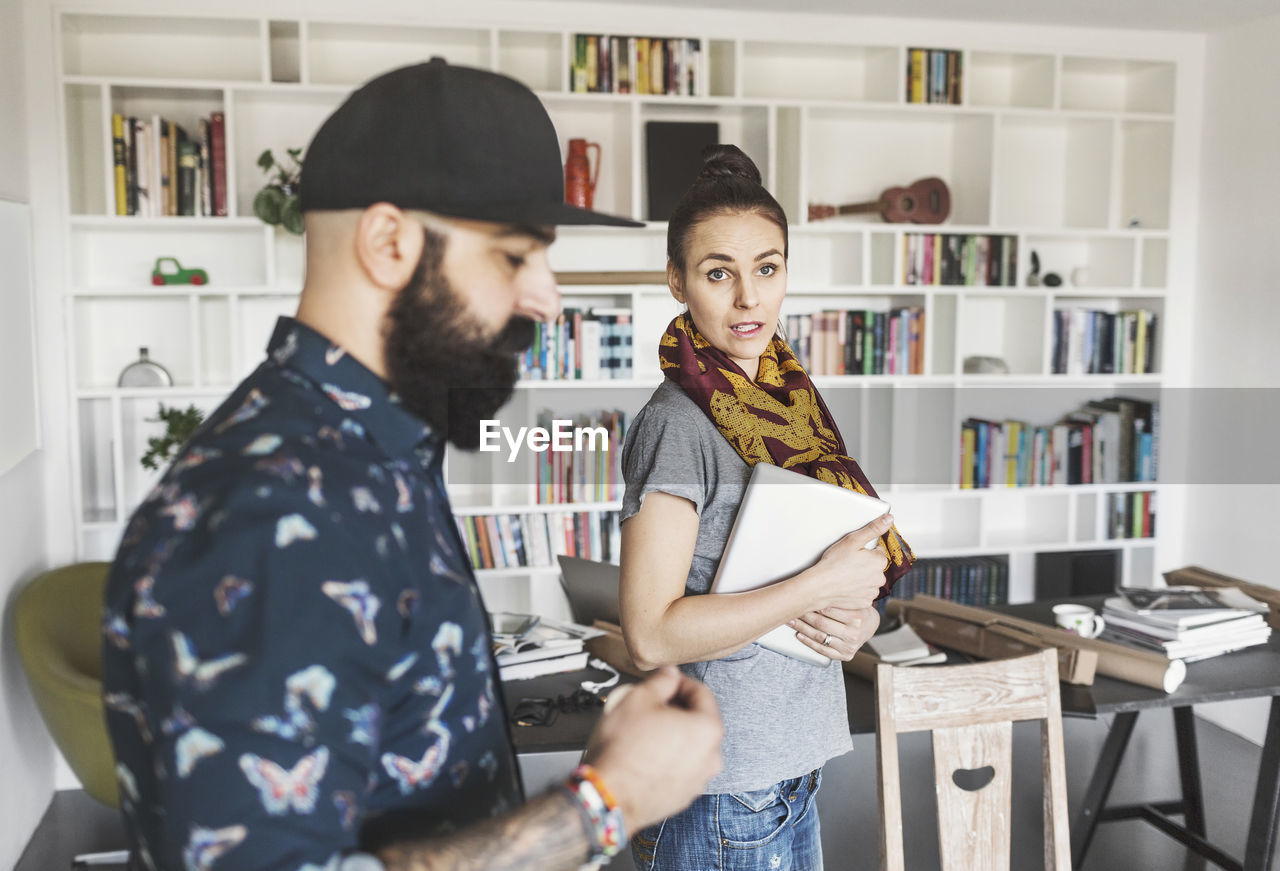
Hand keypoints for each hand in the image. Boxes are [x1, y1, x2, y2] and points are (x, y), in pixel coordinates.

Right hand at [582, 666, 722, 831]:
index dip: (680, 682)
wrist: (608, 795)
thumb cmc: (623, 750)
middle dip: (678, 709)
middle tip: (653, 705)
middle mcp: (711, 757)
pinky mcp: (684, 796)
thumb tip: (669, 674)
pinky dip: (669, 757)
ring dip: (674, 734)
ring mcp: (699, 780)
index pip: (702, 693)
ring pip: (691, 746)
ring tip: (646, 730)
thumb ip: (661, 681)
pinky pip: (681, 768)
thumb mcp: (639, 698)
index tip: (665, 681)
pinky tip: (645, 754)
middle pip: (699, 720)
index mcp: (708, 729)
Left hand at [788, 605, 879, 660]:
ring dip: (802, 628)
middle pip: (822, 624)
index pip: (828, 610)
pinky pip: (823, 650)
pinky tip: (799, 635)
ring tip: (791, 621)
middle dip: (804, 616)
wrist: (871, 625)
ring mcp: (849, 646)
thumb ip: (838, 596)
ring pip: (820, 637)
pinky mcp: (845, 655)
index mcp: (857, 617)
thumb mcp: (853, 600)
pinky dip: (809, 642)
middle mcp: (854, 633)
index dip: (812, 603)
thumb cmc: (859, 609)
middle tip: (792, 609)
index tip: (800, 599)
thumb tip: (815, 587)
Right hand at [808, 514, 892, 611]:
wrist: (820, 586)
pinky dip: (857, 590)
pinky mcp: (864, 603)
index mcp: (879, 561)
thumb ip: (874, 528)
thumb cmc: (834, 563)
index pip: (878, 552)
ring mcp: (872, 592)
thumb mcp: (853, 540)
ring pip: (869, 581)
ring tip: (846, 574)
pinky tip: (846, 585)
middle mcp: (880, 578)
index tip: (854, 552)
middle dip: (865, 564)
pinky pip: (864, 594)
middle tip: (848, 563)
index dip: (865, 550)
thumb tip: (889, 519)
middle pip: (874, 567)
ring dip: (861, 578)